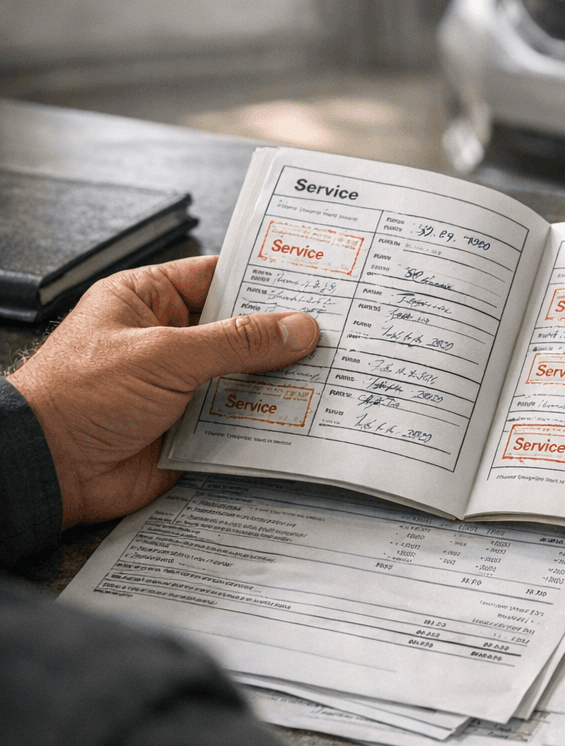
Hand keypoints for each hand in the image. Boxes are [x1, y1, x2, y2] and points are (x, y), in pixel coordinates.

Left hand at [7, 256, 319, 526]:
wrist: (48, 469)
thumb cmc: (78, 397)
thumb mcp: (164, 354)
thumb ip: (236, 342)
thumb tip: (296, 328)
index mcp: (148, 300)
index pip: (219, 277)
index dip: (266, 279)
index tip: (316, 281)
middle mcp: (168, 339)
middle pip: (241, 330)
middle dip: (283, 334)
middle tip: (335, 330)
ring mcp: (182, 385)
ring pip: (246, 375)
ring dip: (282, 379)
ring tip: (332, 371)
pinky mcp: (192, 427)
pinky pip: (241, 418)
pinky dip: (270, 418)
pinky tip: (307, 413)